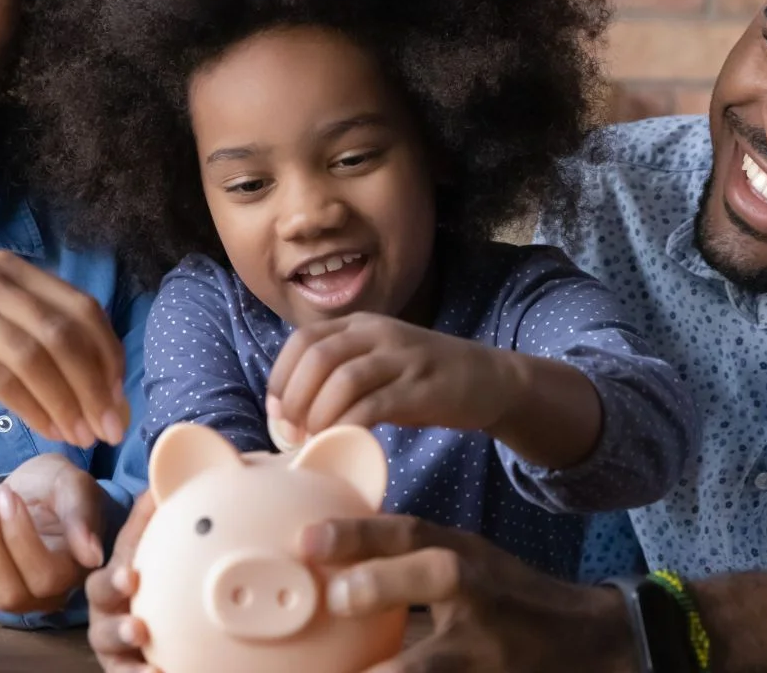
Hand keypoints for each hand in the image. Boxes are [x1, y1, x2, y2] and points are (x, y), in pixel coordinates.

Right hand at [0, 249, 127, 446]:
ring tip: (83, 437)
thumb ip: (44, 350)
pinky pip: (4, 378)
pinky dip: (35, 408)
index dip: (108, 355)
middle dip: (96, 385)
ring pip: (37, 355)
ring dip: (68, 402)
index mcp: (7, 268)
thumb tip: (107, 392)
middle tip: (110, 428)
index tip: (119, 399)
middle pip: (64, 331)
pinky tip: (49, 431)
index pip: (80, 307)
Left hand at [0, 454, 107, 613]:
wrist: (40, 485)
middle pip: (4, 592)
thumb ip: (82, 519)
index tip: (8, 493)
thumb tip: (92, 556)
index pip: (43, 578)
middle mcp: (33, 592)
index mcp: (68, 575)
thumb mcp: (78, 491)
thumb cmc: (64, 489)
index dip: (21, 539)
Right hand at [85, 491, 158, 672]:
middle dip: (120, 629)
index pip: (107, 581)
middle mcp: (106, 617)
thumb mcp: (137, 540)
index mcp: (109, 584)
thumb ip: (146, 516)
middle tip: (140, 628)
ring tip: (151, 670)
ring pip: (115, 660)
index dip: (116, 580)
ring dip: (130, 665)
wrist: (127, 591)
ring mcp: (114, 647)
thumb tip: (160, 484)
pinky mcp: (124, 667)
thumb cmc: (134, 561)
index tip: (132, 578)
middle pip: (104, 627)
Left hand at [266, 313, 521, 440]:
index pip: (303, 340)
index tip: (276, 412)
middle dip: (294, 398)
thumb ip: (338, 374)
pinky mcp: (422, 387)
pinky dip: (349, 425)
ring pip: (342, 379)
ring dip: (318, 414)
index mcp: (360, 325)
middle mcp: (378, 333)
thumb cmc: (423, 380)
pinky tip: (344, 441)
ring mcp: (402, 357)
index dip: (280, 376)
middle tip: (290, 432)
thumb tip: (288, 410)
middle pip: (317, 356)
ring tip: (312, 440)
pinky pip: (374, 405)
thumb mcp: (378, 363)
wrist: (491, 379)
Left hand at [301, 515, 635, 672]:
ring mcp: (486, 651)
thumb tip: (323, 566)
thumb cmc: (505, 599)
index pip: (409, 532)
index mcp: (462, 556)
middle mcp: (477, 596)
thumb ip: (404, 560)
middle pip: (437, 576)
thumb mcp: (464, 562)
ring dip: (391, 671)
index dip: (359, 532)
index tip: (307, 539)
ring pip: (431, 664)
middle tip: (337, 597)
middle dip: (383, 584)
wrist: (589, 643)